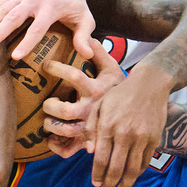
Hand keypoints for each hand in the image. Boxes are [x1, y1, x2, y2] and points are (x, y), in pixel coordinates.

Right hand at [0, 0, 95, 58]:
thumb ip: (85, 35)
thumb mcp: (85, 16)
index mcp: (51, 7)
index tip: (15, 57)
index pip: (37, 28)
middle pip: (13, 17)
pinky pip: (0, 3)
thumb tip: (87, 55)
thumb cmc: (74, 0)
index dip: (26, 42)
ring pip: (2, 9)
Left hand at [41, 41, 124, 155]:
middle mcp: (92, 109)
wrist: (140, 112)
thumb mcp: (113, 69)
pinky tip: (51, 139)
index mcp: (96, 90)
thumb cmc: (120, 89)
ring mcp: (90, 127)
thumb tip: (89, 37)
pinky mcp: (89, 141)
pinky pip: (67, 150)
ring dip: (50, 125)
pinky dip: (56, 146)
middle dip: (49, 105)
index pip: (74, 76)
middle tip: (47, 102)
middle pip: (63, 109)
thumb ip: (100, 53)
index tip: (46, 64)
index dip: (57, 68)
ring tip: (48, 120)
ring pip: (63, 129)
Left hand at [86, 65, 171, 186]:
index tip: (96, 182)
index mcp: (108, 126)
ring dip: (126, 182)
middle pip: (116, 167)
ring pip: (133, 168)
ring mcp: (142, 137)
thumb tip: (89, 151)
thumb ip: (90, 128)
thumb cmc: (120, 95)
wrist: (149, 85)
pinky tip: (133, 175)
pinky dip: (139, 171)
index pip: (101, 158)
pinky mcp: (154, 138)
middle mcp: (125, 134)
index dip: (98, 174)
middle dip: (110, 182)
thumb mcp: (99, 105)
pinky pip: (146, 161)